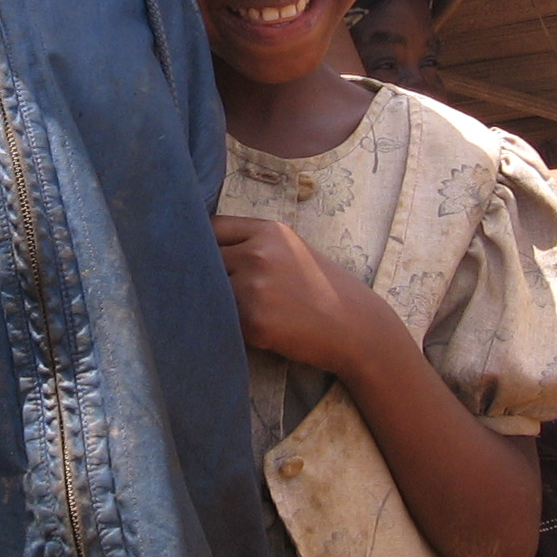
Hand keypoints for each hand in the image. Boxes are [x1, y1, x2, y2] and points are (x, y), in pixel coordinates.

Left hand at [212, 215, 395, 375]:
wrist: (356, 327)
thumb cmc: (322, 289)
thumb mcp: (291, 251)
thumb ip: (252, 244)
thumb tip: (200, 248)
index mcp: (268, 231)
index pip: (211, 227)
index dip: (201, 243)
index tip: (200, 257)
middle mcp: (258, 253)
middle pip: (202, 258)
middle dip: (203, 274)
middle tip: (212, 289)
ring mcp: (254, 287)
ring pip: (207, 290)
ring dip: (212, 302)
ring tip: (237, 310)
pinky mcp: (252, 320)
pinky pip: (220, 319)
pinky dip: (226, 325)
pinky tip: (250, 328)